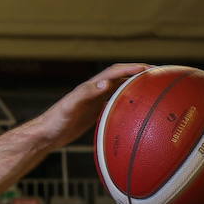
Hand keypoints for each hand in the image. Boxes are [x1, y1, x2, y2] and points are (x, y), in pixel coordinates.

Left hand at [34, 63, 150, 146]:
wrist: (45, 135)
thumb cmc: (55, 121)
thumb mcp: (71, 107)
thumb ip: (86, 94)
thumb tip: (106, 82)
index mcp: (91, 87)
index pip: (115, 72)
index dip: (132, 68)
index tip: (150, 68)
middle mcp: (94, 91)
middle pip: (120, 77)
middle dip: (138, 73)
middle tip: (158, 75)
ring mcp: (95, 101)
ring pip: (119, 90)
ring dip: (134, 87)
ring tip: (152, 89)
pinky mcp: (94, 112)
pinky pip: (115, 104)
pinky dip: (127, 103)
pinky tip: (136, 110)